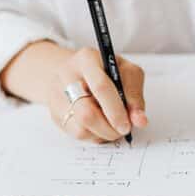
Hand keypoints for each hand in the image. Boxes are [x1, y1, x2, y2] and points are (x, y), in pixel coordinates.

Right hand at [0, 42, 147, 143]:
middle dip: (110, 127)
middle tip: (123, 130)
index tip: (128, 125)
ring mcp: (57, 96)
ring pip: (81, 129)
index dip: (116, 110)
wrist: (78, 71)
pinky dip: (95, 135)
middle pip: (86, 113)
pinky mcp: (55, 114)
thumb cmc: (107, 71)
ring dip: (104, 134)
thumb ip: (134, 95)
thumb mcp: (127, 73)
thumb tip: (139, 120)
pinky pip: (77, 135)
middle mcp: (67, 76)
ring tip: (114, 126)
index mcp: (86, 59)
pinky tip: (102, 126)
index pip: (101, 87)